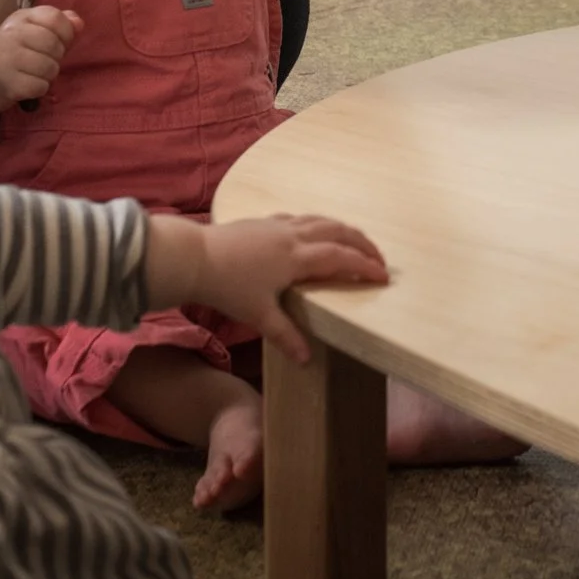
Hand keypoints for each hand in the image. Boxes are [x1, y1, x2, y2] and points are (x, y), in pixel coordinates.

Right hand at [0, 5, 81, 109]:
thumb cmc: (20, 53)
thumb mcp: (38, 31)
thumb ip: (62, 24)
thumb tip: (78, 23)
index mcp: (21, 17)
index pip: (55, 17)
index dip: (66, 33)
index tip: (58, 42)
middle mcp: (10, 34)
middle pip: (55, 45)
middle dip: (56, 57)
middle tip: (43, 61)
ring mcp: (6, 58)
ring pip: (50, 68)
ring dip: (49, 75)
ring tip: (35, 73)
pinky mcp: (7, 82)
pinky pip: (41, 87)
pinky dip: (40, 89)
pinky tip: (27, 84)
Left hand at [195, 213, 388, 362]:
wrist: (194, 258)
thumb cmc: (227, 286)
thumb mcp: (258, 315)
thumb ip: (285, 335)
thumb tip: (306, 360)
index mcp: (296, 258)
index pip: (341, 258)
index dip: (365, 266)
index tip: (384, 275)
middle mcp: (293, 236)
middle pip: (338, 231)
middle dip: (362, 243)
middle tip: (378, 257)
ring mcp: (278, 225)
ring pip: (320, 220)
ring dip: (342, 230)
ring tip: (354, 242)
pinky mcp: (264, 221)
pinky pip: (301, 218)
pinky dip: (317, 224)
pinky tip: (313, 232)